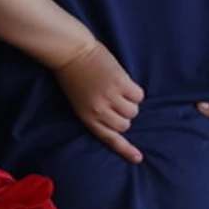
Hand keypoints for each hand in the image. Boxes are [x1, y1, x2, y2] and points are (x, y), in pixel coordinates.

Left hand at [53, 39, 145, 163]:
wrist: (69, 51)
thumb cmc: (72, 74)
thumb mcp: (78, 100)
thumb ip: (96, 112)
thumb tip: (119, 121)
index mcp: (87, 116)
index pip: (109, 138)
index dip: (125, 149)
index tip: (138, 158)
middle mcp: (99, 110)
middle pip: (125, 125)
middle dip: (123, 115)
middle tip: (114, 100)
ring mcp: (111, 97)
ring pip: (133, 111)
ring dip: (129, 102)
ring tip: (116, 88)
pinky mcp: (121, 83)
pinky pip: (138, 95)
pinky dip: (134, 90)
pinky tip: (122, 81)